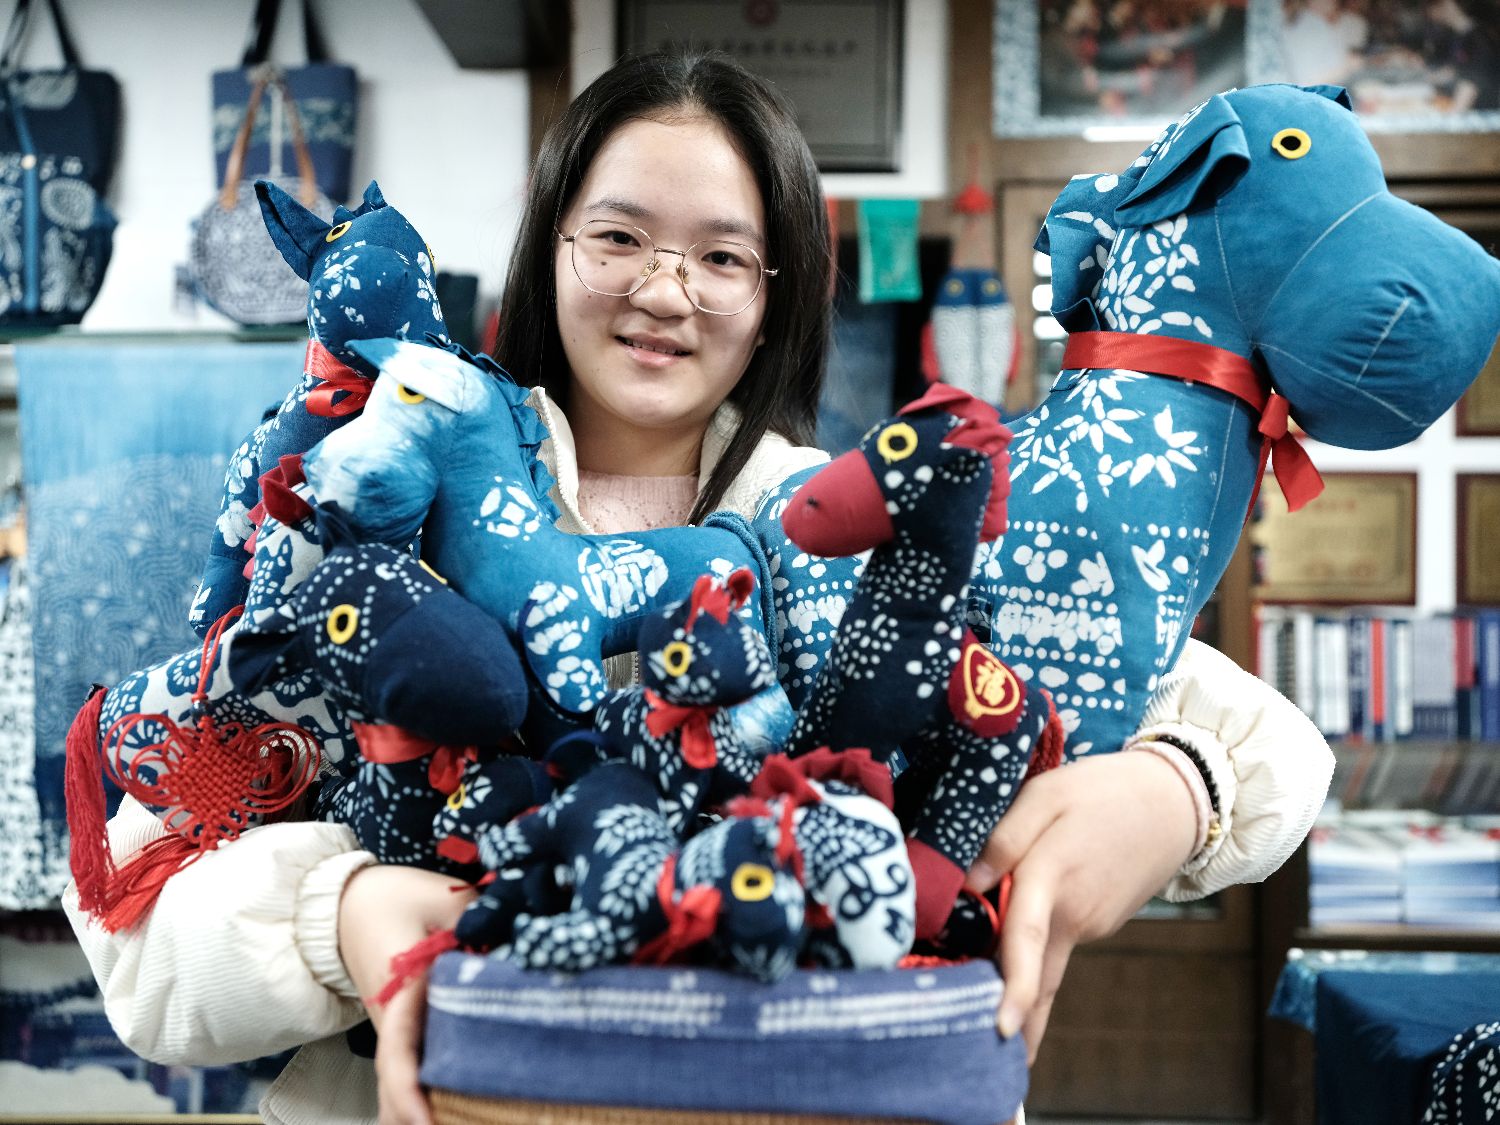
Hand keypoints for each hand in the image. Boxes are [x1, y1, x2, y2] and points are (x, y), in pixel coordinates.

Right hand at [339, 865, 476, 1124]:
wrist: (351, 900)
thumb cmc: (393, 897)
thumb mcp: (440, 898)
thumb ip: (479, 922)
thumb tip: (522, 946)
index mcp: (398, 993)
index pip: (397, 1052)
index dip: (409, 1090)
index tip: (427, 1121)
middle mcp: (393, 1022)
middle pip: (397, 1088)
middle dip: (424, 1116)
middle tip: (475, 1123)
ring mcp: (397, 1031)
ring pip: (402, 1087)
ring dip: (428, 1111)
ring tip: (475, 1120)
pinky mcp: (407, 1030)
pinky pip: (414, 1072)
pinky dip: (430, 1096)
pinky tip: (462, 1110)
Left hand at [965, 751, 1197, 1064]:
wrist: (1173, 801)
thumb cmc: (1100, 791)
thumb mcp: (1045, 794)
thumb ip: (1003, 838)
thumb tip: (967, 883)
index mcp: (1053, 878)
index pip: (1025, 940)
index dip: (1015, 989)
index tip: (1001, 1030)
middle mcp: (1074, 914)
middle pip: (1039, 978)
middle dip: (1018, 1023)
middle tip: (991, 1061)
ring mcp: (1091, 925)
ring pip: (1045, 964)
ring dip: (1020, 992)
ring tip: (987, 1019)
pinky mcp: (1098, 923)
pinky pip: (1056, 944)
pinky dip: (1034, 958)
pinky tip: (1011, 955)